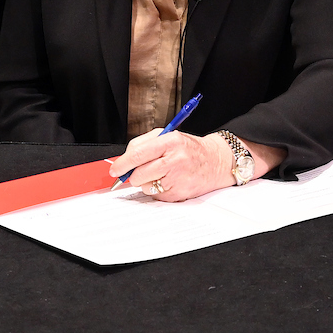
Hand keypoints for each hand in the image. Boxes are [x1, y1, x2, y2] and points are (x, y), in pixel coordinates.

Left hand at [109, 131, 230, 202]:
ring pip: (145, 186)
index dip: (123, 164)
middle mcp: (175, 160)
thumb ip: (144, 144)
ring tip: (161, 173)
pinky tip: (169, 181)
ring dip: (146, 182)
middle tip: (137, 172)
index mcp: (170, 141)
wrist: (216, 162)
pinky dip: (157, 190)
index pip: (138, 154)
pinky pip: (155, 195)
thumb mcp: (169, 136)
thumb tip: (124, 161)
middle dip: (133, 175)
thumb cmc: (189, 149)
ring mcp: (178, 179)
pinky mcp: (179, 194)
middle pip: (139, 174)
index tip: (115, 169)